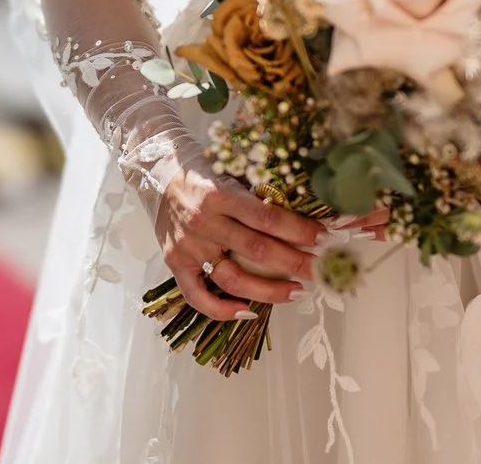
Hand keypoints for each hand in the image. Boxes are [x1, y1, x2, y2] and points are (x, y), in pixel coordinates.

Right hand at [155, 154, 322, 319]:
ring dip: (269, 290)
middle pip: (258, 250)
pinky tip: (246, 310)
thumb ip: (259, 194)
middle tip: (322, 270)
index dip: (300, 231)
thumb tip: (304, 213)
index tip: (324, 239)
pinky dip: (221, 310)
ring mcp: (188, 246)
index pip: (268, 218)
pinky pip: (198, 296)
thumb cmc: (201, 170)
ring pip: (233, 279)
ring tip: (296, 292)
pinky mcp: (175, 263)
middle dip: (296, 262)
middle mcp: (204, 222)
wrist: (156, 173)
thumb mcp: (232, 172)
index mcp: (220, 194)